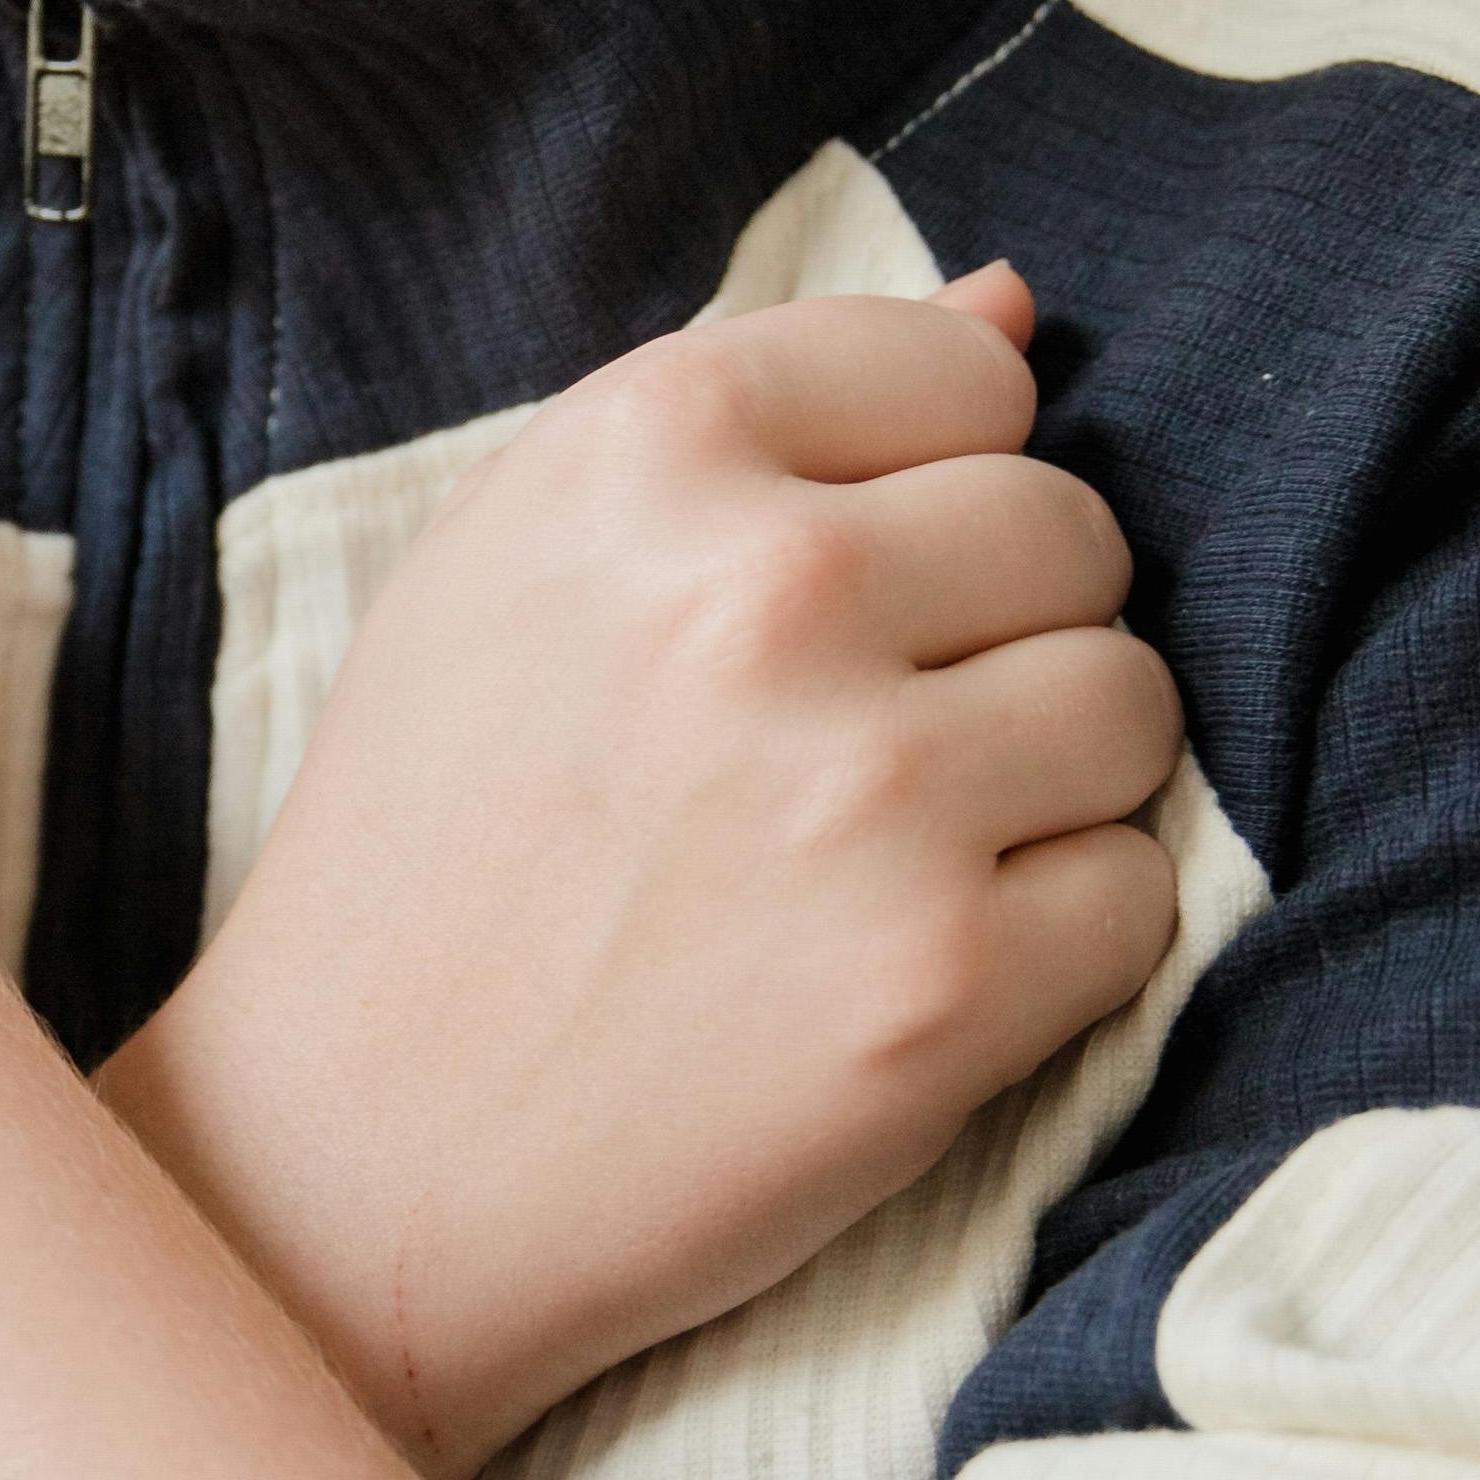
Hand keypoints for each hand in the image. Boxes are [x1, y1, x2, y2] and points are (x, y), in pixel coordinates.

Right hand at [105, 272, 1182, 1479]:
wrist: (343, 1174)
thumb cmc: (429, 855)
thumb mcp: (517, 568)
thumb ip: (762, 423)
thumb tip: (1021, 305)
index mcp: (645, 448)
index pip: (967, 372)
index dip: (932, 486)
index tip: (846, 593)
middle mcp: (764, 592)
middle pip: (1070, 532)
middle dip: (1005, 633)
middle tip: (870, 746)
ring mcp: (867, 793)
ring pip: (1134, 704)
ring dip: (1051, 785)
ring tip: (893, 859)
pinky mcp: (942, 987)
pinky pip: (1137, 895)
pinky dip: (1058, 946)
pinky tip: (910, 974)